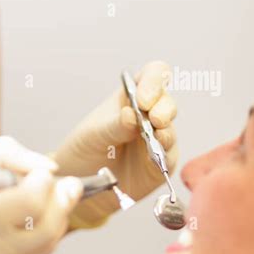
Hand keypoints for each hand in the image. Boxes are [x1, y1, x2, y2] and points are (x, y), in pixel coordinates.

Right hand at [0, 136, 82, 253]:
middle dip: (62, 200)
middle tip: (62, 185)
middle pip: (50, 227)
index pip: (32, 200)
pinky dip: (35, 246)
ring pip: (46, 249)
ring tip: (40, 203)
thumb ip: (6, 157)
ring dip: (53, 221)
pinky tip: (18, 232)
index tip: (40, 174)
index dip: (44, 181)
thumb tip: (47, 168)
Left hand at [53, 61, 177, 226]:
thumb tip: (131, 114)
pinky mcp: (161, 163)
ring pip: (171, 129)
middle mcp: (149, 114)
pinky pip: (169, 157)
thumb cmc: (87, 146)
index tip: (143, 98)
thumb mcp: (94, 132)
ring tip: (156, 137)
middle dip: (163, 109)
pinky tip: (155, 158)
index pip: (154, 74)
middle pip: (167, 102)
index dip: (154, 81)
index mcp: (132, 95)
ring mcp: (157, 138)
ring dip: (166, 132)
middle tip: (153, 119)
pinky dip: (164, 155)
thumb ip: (114, 124)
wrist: (82, 178)